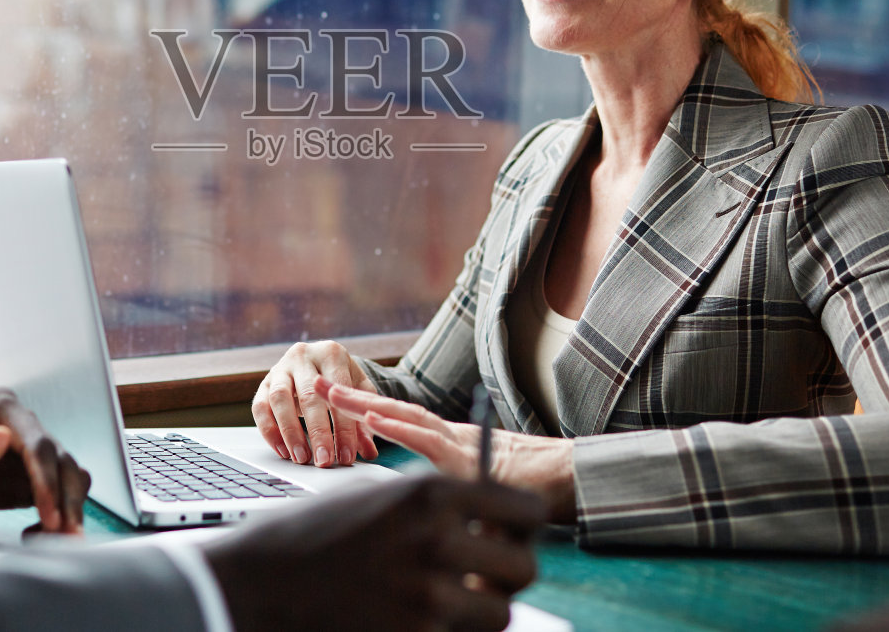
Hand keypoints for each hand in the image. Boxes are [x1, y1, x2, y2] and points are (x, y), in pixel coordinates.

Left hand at [0, 387, 89, 533]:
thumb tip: (1, 440)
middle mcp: (20, 429)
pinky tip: (40, 536)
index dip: (47, 479)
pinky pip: (50, 498)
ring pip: (67, 478)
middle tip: (65, 534)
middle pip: (63, 461)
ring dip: (71, 507)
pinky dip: (55, 517)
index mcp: (2, 407)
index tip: (49, 514)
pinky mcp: (18, 485)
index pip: (38, 444)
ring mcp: (22, 459)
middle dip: (68, 497)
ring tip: (64, 540)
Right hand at [203, 474, 543, 631]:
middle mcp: (436, 542)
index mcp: (429, 494)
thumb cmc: (307, 538)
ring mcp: (426, 598)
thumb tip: (485, 518)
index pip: (523, 510)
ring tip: (444, 604)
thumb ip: (431, 504)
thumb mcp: (373, 497)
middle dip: (508, 577)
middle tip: (484, 581)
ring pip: (498, 616)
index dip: (522, 528)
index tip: (509, 536)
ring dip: (481, 615)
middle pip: (523, 568)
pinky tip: (409, 620)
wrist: (252, 586)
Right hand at [252, 340, 378, 466]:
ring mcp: (280, 368)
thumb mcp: (357, 391)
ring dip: (290, 432)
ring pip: (279, 398)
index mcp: (331, 353)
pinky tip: (283, 451)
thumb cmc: (340, 378)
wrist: (318, 361)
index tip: (346, 456)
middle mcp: (303, 356)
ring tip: (301, 459)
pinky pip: (260, 406)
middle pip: (309, 395)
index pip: (338, 391)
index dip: (344, 426)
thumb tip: (368, 451)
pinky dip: (269, 431)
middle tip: (324, 461)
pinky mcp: (263, 383)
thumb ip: (363, 420)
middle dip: (318, 432)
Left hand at [317, 378, 576, 520]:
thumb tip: (427, 504)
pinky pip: (428, 440)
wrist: (573, 482)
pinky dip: (398, 429)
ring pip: (404, 418)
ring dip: (364, 405)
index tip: (335, 400)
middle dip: (352, 399)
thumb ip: (455, 489)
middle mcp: (452, 437)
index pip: (402, 420)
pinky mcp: (468, 457)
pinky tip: (372, 421)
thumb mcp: (482, 491)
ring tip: (330, 395)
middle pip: (394, 412)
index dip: (367, 408)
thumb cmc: (535, 491)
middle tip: (314, 384)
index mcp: (452, 443)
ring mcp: (459, 445)